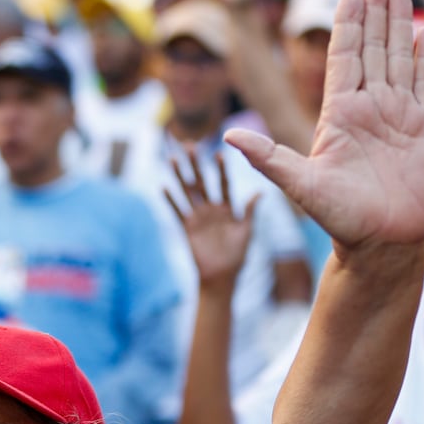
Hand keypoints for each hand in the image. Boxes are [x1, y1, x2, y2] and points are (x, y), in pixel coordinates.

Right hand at [165, 149, 260, 293]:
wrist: (222, 278)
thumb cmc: (237, 257)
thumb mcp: (247, 232)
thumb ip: (250, 212)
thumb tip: (260, 192)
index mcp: (227, 209)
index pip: (223, 184)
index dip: (221, 169)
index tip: (219, 153)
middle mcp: (210, 210)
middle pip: (202, 182)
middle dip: (195, 164)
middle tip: (189, 145)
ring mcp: (198, 218)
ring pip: (187, 193)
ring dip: (180, 176)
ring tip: (172, 159)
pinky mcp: (187, 229)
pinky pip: (178, 212)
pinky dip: (171, 201)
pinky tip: (163, 187)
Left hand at [227, 0, 423, 256]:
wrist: (381, 244)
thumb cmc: (340, 219)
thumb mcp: (301, 185)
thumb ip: (269, 158)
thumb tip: (227, 136)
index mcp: (339, 115)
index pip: (344, 59)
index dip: (346, 26)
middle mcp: (368, 110)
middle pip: (372, 50)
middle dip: (375, 13)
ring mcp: (397, 118)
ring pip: (398, 61)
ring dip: (400, 27)